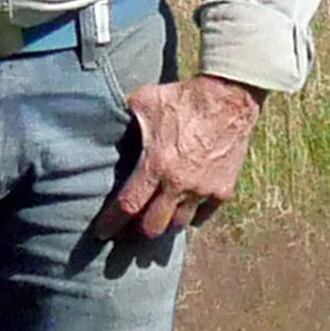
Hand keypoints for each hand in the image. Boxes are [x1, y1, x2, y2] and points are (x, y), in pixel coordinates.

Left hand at [102, 74, 263, 240]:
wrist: (228, 97)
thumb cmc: (183, 98)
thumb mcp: (144, 102)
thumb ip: (123, 117)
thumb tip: (101, 119)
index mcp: (156, 165)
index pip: (128, 205)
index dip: (111, 222)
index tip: (101, 233)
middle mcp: (179, 184)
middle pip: (153, 227)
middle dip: (138, 231)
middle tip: (129, 229)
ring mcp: (203, 189)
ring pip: (179, 224)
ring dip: (165, 224)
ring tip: (156, 220)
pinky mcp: (223, 189)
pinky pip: (203, 214)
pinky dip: (191, 214)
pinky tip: (183, 209)